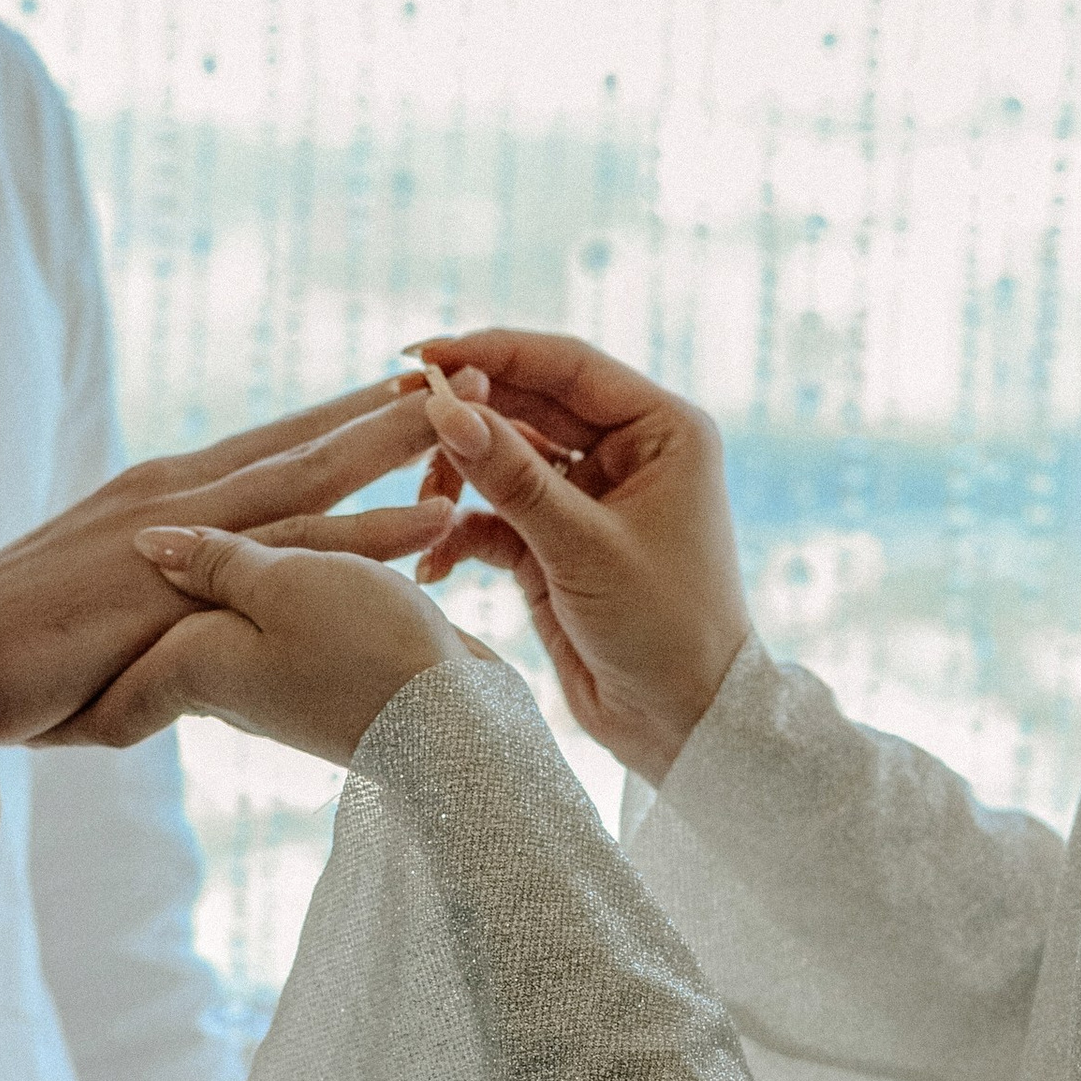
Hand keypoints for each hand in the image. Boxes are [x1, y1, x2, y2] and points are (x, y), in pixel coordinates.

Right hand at [0, 376, 470, 745]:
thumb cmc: (15, 656)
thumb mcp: (106, 619)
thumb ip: (162, 607)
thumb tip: (197, 631)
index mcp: (163, 497)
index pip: (270, 449)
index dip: (339, 421)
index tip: (405, 393)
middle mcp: (180, 493)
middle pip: (307, 441)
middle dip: (389, 411)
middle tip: (469, 374)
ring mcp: (184, 529)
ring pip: (315, 477)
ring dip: (400, 448)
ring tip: (476, 421)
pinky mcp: (184, 576)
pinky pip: (296, 553)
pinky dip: (369, 533)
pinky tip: (432, 522)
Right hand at [404, 331, 752, 780]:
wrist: (683, 726)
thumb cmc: (665, 629)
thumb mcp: (584, 547)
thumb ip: (512, 477)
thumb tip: (444, 408)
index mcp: (660, 430)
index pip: (566, 367)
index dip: (492, 353)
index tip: (421, 355)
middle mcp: (627, 453)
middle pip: (529, 406)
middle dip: (465, 415)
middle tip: (397, 413)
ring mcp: (588, 499)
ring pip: (505, 460)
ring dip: (458, 476)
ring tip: (423, 500)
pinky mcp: (555, 545)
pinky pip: (495, 516)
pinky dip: (461, 531)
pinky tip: (433, 563)